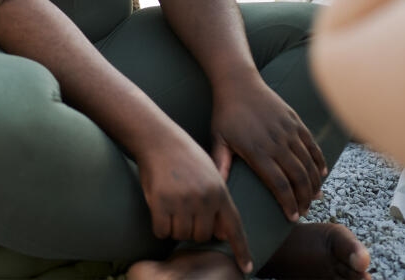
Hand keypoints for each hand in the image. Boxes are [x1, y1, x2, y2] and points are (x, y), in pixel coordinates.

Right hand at [134, 124, 253, 273]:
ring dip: (174, 227)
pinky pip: (161, 231)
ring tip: (170, 205)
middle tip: (183, 210)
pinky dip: (159, 226)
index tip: (246, 268)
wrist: (158, 138)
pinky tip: (158, 209)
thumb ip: (218, 203)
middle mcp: (203, 198)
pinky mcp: (161, 203)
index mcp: (219, 191)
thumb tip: (222, 234)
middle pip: (201, 236)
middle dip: (192, 229)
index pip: (234, 227)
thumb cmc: (184, 156)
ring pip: (180, 235)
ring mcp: (182, 201)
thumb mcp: (209, 174)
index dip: (241, 249)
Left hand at [210, 76, 326, 221]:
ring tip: (315, 198)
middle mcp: (276, 142)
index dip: (288, 203)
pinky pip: (312, 144)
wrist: (238, 83)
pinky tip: (322, 174)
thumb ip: (221, 163)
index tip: (292, 217)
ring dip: (314, 183)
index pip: (279, 184)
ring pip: (308, 163)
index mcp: (257, 151)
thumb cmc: (226, 114)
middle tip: (305, 212)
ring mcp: (288, 131)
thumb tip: (217, 185)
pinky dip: (319, 160)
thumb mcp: (218, 139)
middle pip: (298, 177)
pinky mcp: (296, 121)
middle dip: (304, 198)